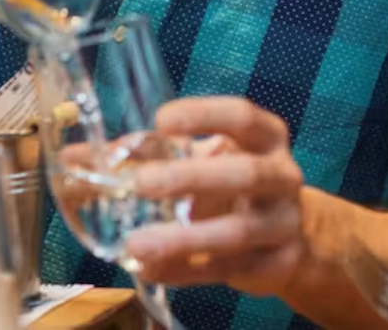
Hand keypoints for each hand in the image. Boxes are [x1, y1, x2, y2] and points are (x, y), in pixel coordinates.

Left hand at [127, 97, 306, 296]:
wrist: (290, 240)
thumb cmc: (235, 186)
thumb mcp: (208, 161)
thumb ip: (160, 154)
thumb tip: (97, 154)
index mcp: (268, 138)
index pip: (242, 116)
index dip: (204, 115)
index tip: (161, 121)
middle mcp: (284, 176)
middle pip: (246, 173)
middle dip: (192, 177)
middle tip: (141, 183)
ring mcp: (285, 223)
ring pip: (238, 231)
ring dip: (184, 238)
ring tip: (135, 244)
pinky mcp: (279, 264)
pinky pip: (227, 269)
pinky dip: (184, 270)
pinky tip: (150, 269)